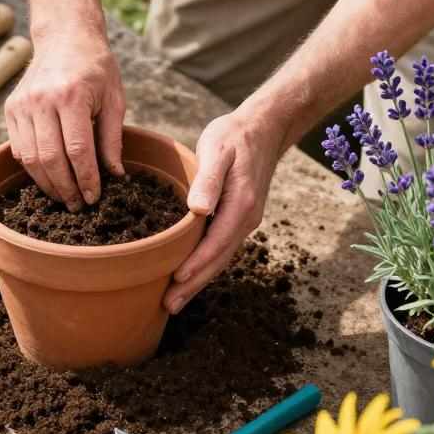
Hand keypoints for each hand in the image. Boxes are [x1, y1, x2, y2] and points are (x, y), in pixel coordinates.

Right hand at [4, 29, 125, 210]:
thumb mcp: (115, 99)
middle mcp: (42, 100)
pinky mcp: (10, 109)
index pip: (77, 150)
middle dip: (66, 188)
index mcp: (71, 96)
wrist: (65, 38)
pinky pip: (19, 149)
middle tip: (77, 205)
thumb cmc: (96, 68)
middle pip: (50, 159)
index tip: (94, 198)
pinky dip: (32, 168)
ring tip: (63, 197)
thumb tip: (115, 175)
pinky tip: (48, 178)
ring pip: (30, 158)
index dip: (86, 179)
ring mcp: (22, 105)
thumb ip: (112, 138)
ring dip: (47, 184)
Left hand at [165, 108, 282, 313]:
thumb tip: (198, 210)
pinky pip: (222, 246)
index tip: (174, 283)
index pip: (215, 245)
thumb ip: (208, 180)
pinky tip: (191, 271)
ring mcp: (245, 219)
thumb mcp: (217, 150)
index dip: (195, 266)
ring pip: (221, 256)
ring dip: (200, 278)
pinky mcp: (240, 215)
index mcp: (240, 205)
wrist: (264, 127)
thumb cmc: (234, 135)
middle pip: (218, 259)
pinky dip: (207, 262)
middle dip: (194, 284)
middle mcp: (246, 218)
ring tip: (176, 298)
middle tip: (169, 307)